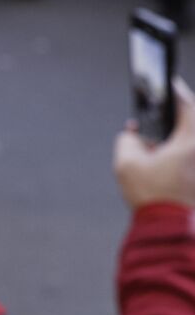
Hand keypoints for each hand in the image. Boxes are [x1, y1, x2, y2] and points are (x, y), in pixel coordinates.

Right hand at [114, 78, 194, 209]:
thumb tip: (134, 134)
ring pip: (191, 142)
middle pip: (193, 125)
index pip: (187, 106)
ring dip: (180, 138)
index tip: (169, 84)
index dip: (176, 91)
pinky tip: (165, 159)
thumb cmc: (151, 195)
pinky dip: (182, 153)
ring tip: (161, 139)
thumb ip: (128, 140)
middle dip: (180, 115)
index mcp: (190, 143)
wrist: (170, 230)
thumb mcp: (127, 162)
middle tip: (165, 111)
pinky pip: (191, 158)